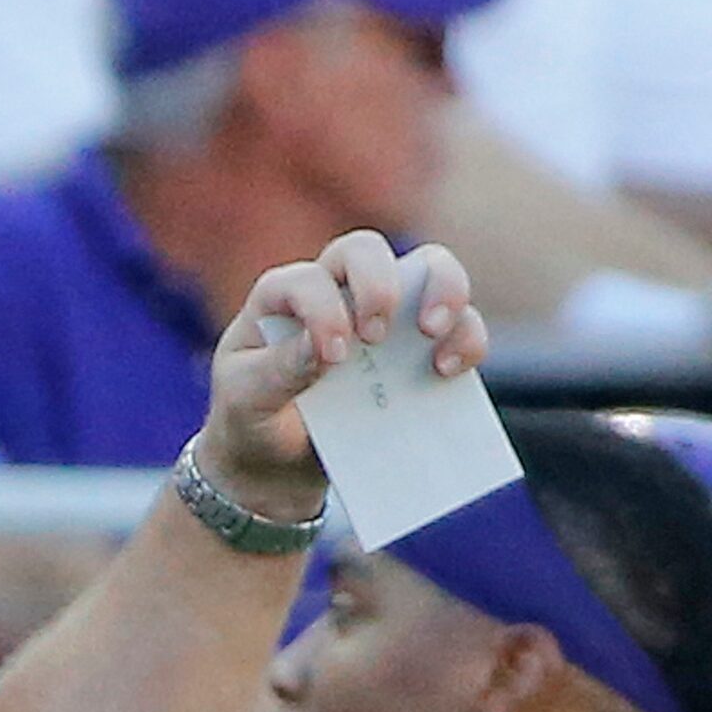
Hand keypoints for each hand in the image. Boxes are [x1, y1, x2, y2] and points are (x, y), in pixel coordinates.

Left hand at [198, 232, 487, 521]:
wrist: (272, 461)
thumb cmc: (250, 417)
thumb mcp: (245, 399)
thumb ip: (277, 371)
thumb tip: (321, 346)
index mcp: (283, 296)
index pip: (308, 280)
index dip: (325, 310)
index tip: (334, 357)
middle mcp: (335, 290)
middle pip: (368, 250)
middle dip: (380, 284)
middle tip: (378, 335)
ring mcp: (382, 315)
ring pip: (428, 270)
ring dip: (445, 291)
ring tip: (434, 336)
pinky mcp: (418, 349)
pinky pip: (458, 327)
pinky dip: (466, 340)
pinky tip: (450, 371)